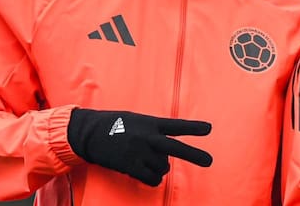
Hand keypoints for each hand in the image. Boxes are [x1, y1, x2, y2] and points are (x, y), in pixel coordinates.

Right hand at [67, 108, 211, 185]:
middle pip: (175, 148)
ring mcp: (139, 152)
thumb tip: (165, 152)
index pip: (176, 125)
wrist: (89, 133)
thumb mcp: (137, 120)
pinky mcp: (130, 166)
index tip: (209, 128)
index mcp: (150, 122)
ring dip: (160, 167)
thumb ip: (153, 131)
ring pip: (162, 167)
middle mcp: (147, 137)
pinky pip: (151, 179)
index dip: (193, 127)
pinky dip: (153, 179)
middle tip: (209, 161)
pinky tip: (148, 174)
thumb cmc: (115, 124)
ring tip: (148, 160)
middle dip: (194, 155)